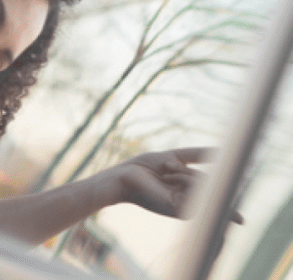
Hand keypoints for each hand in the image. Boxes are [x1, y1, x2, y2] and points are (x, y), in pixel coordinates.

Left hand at [112, 147, 242, 223]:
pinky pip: (195, 187)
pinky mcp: (180, 209)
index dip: (230, 203)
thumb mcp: (176, 157)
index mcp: (190, 196)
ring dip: (184, 173)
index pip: (217, 199)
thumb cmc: (145, 167)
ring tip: (165, 173)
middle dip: (190, 173)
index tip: (243, 216)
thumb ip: (199, 155)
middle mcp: (191, 205)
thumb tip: (223, 150)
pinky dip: (182, 176)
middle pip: (210, 185)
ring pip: (204, 185)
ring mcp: (187, 209)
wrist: (125, 175)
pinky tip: (167, 176)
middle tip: (166, 169)